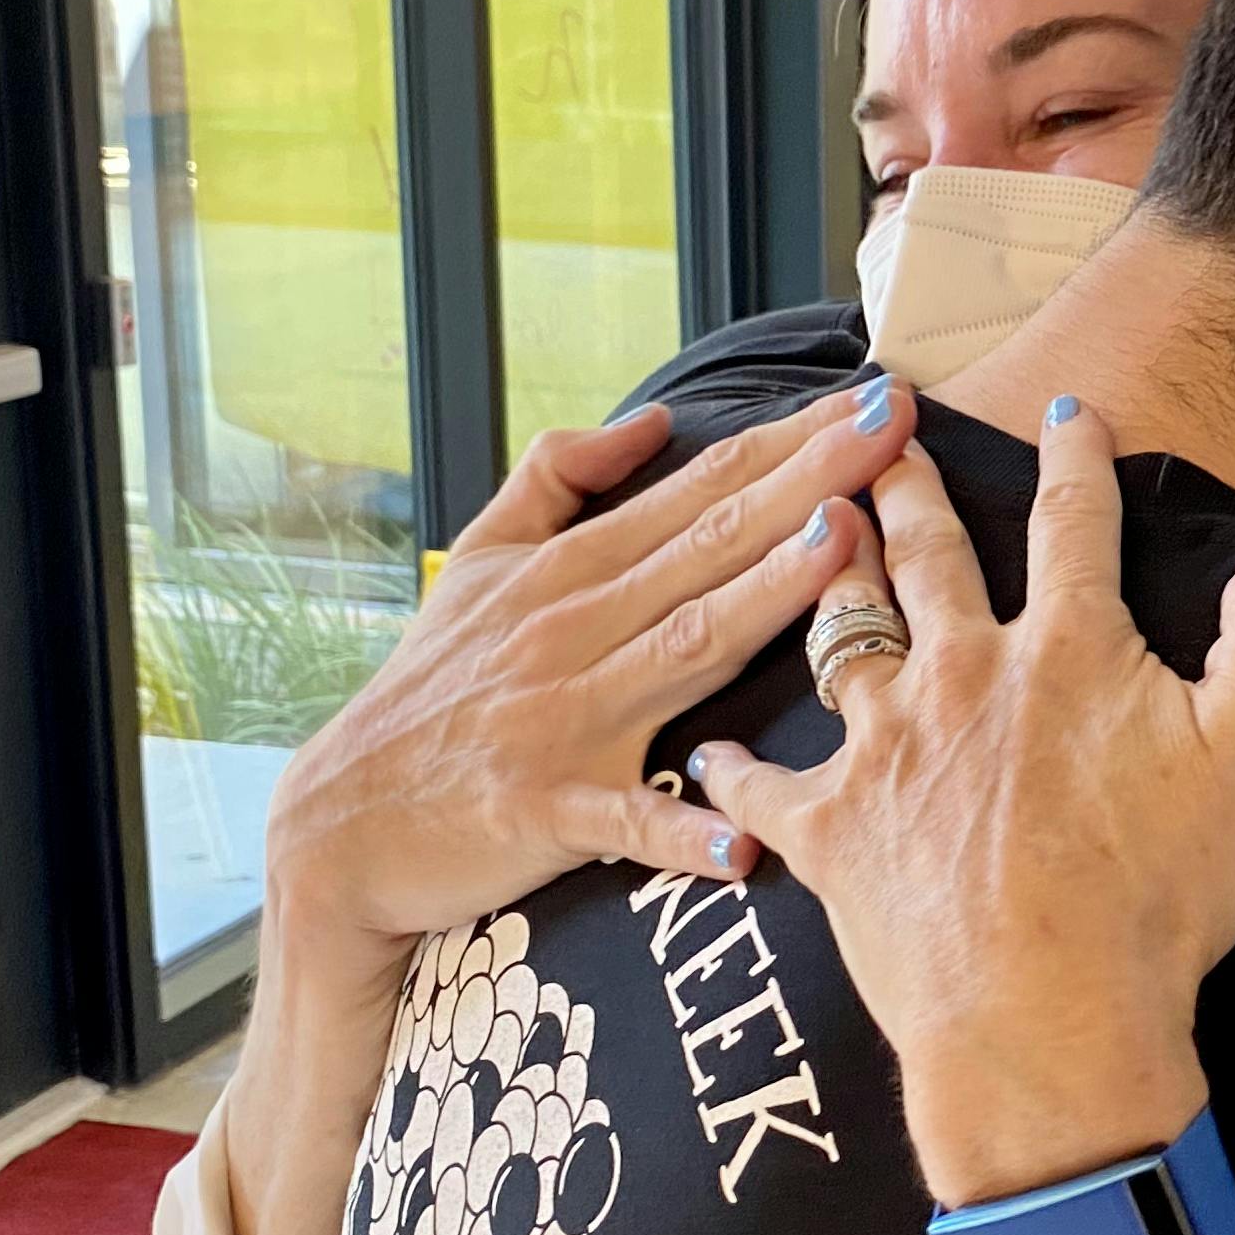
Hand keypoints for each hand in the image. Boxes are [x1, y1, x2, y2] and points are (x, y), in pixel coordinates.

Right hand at [261, 378, 914, 969]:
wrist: (342, 822)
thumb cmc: (430, 691)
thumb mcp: (477, 561)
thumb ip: (558, 479)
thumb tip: (652, 418)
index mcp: (569, 570)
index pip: (699, 491)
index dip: (788, 440)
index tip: (870, 394)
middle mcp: (574, 630)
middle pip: (711, 546)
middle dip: (807, 480)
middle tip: (892, 422)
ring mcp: (564, 719)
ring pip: (684, 650)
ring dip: (762, 600)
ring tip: (839, 547)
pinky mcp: (547, 811)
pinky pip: (623, 822)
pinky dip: (676, 831)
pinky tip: (736, 840)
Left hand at [691, 398, 1234, 1207]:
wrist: (1049, 1022)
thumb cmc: (1158, 899)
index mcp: (1069, 652)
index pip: (1075, 527)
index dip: (1077, 461)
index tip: (1068, 412)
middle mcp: (964, 675)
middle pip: (932, 558)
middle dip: (910, 487)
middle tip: (882, 437)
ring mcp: (887, 749)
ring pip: (843, 636)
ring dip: (826, 579)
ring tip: (809, 535)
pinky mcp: (832, 831)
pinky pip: (763, 788)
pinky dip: (732, 769)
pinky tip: (708, 753)